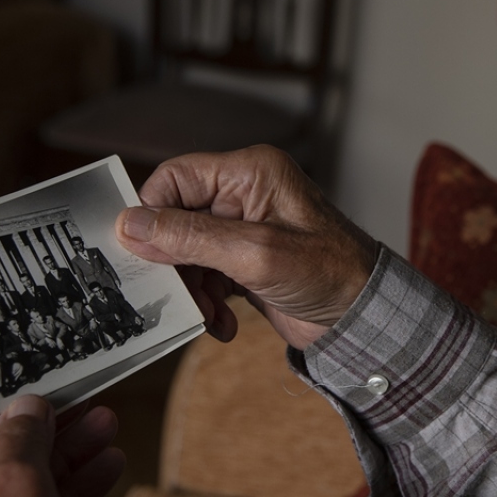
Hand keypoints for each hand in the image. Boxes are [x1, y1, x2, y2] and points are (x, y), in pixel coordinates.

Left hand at [0, 396, 124, 496]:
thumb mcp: (12, 485)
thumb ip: (21, 436)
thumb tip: (27, 407)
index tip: (5, 380)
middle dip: (39, 428)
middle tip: (75, 401)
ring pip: (13, 486)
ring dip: (65, 455)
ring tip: (106, 427)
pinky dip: (67, 494)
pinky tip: (108, 467)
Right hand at [114, 145, 376, 348]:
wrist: (364, 319)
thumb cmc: (329, 273)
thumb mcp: (255, 254)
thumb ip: (191, 238)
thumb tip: (131, 225)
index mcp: (250, 173)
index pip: (175, 178)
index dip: (152, 214)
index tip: (142, 253)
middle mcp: (245, 195)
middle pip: (176, 218)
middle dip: (173, 262)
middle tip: (177, 293)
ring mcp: (245, 230)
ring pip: (186, 253)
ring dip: (191, 289)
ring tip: (206, 315)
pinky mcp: (246, 263)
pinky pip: (205, 277)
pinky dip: (207, 302)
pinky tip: (221, 324)